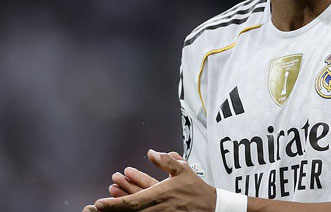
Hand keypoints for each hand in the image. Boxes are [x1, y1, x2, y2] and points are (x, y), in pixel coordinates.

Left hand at [84, 149, 215, 210]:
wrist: (209, 206)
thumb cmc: (195, 189)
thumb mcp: (182, 170)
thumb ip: (166, 161)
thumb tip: (151, 152)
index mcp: (159, 195)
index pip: (131, 201)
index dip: (114, 204)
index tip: (99, 203)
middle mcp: (156, 208)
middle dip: (110, 210)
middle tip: (92, 209)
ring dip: (118, 211)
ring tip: (103, 206)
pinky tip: (122, 210)